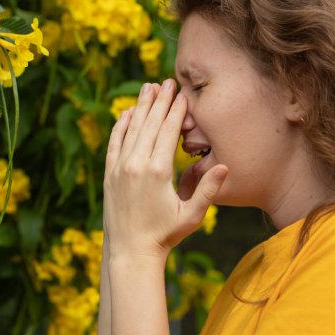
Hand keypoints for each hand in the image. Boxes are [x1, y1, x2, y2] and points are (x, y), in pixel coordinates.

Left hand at [103, 80, 227, 262]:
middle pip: (150, 124)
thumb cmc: (165, 235)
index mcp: (158, 171)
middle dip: (160, 101)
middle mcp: (136, 164)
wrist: (130, 252)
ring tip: (149, 88)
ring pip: (131, 129)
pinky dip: (121, 125)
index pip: (167, 131)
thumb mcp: (192, 215)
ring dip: (141, 106)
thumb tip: (225, 166)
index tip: (182, 94)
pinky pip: (115, 142)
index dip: (176, 111)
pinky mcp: (109, 174)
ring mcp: (120, 168)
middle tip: (167, 82)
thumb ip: (208, 189)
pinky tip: (127, 112)